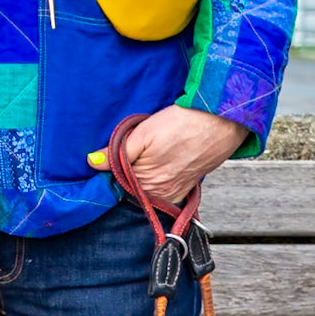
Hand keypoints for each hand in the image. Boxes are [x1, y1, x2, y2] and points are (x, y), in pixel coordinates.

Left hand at [90, 106, 246, 203]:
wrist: (221, 121)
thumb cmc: (183, 124)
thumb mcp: (143, 132)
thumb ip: (117, 152)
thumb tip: (93, 163)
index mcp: (145, 183)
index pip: (116, 185)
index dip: (110, 171)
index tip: (108, 159)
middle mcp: (160, 194)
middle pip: (132, 189)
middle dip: (126, 174)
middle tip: (131, 151)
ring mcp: (175, 192)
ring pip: (147, 188)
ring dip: (141, 176)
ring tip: (149, 154)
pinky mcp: (186, 187)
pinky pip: (163, 189)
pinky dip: (156, 179)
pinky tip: (159, 162)